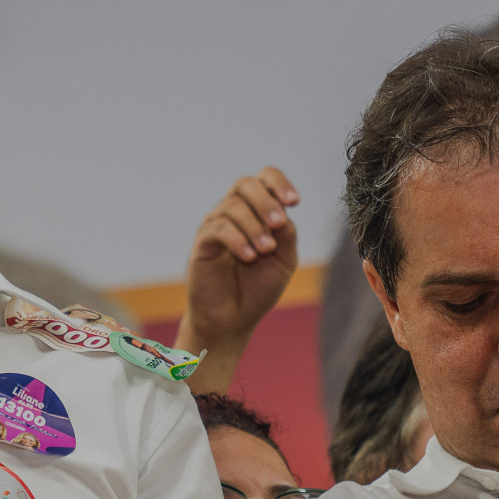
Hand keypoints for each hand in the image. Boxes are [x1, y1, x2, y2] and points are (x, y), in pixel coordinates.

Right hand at [175, 168, 300, 357]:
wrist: (233, 319)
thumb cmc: (258, 288)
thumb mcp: (284, 260)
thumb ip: (287, 235)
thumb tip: (284, 213)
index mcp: (256, 212)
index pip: (264, 179)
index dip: (279, 183)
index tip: (295, 202)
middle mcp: (234, 213)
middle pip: (245, 184)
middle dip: (266, 201)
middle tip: (279, 223)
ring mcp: (215, 226)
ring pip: (232, 206)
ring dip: (254, 226)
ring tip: (265, 250)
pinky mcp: (202, 244)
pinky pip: (219, 229)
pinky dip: (238, 239)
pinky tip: (250, 256)